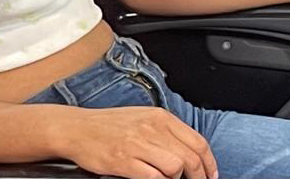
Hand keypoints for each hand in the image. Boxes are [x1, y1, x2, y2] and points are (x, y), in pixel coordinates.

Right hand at [64, 106, 217, 178]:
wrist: (79, 128)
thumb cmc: (111, 126)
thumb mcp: (144, 119)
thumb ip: (167, 133)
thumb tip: (189, 153)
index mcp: (161, 117)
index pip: (197, 142)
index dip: (209, 163)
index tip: (211, 175)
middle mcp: (153, 128)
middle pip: (190, 157)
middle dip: (200, 176)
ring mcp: (138, 144)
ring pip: (175, 167)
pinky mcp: (124, 160)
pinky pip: (153, 177)